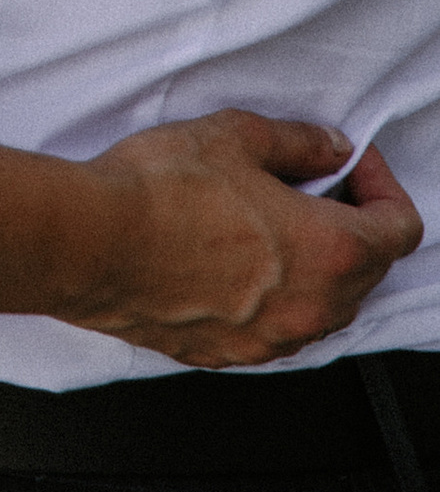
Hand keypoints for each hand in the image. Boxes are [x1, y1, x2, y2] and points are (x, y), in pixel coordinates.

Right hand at [70, 112, 422, 368]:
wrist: (93, 243)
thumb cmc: (159, 193)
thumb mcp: (236, 137)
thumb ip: (299, 143)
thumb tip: (328, 147)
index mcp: (331, 250)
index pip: (400, 228)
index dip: (383, 185)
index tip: (352, 164)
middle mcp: (313, 308)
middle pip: (367, 270)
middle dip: (350, 224)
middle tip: (309, 185)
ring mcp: (273, 339)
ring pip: (323, 305)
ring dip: (313, 265)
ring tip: (266, 222)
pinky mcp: (231, 354)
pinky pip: (277, 328)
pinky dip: (273, 296)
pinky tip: (231, 259)